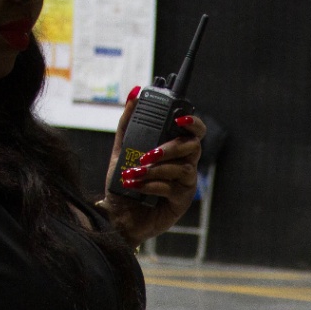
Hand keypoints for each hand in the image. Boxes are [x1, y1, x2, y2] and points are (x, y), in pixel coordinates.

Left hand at [99, 89, 203, 245]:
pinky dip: (152, 185)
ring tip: (134, 173)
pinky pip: (171, 187)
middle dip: (169, 148)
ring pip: (181, 168)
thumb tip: (134, 93)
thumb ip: (128, 123)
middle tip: (147, 155)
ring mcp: (185, 183)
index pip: (193, 131)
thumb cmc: (123, 185)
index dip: (193, 122)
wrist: (117, 216)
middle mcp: (184, 164)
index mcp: (174, 150)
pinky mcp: (182, 201)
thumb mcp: (121, 151)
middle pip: (192, 147)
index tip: (179, 119)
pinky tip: (137, 187)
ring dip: (155, 169)